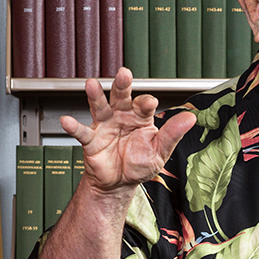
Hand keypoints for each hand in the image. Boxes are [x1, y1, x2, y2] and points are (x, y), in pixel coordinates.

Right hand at [62, 67, 196, 193]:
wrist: (119, 184)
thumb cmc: (140, 164)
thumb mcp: (160, 151)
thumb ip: (172, 134)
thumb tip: (190, 118)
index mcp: (141, 118)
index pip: (144, 105)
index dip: (146, 103)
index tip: (150, 103)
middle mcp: (122, 116)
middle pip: (121, 97)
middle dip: (122, 85)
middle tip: (124, 74)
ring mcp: (105, 126)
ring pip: (100, 107)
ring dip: (95, 96)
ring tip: (91, 84)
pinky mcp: (91, 140)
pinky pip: (81, 132)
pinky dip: (74, 126)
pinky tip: (67, 121)